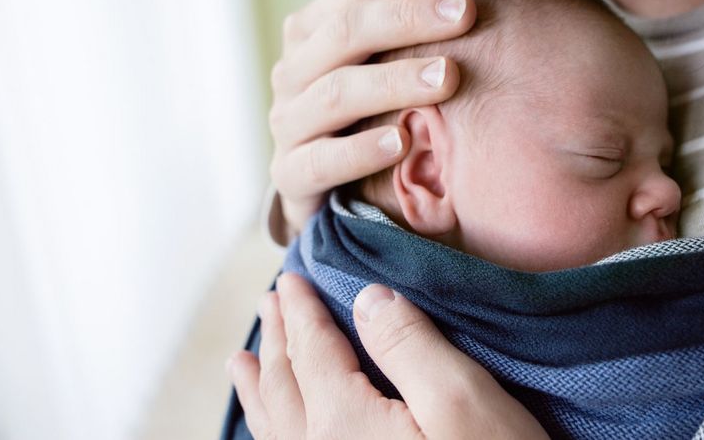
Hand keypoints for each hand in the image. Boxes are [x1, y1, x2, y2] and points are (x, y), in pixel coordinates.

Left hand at [227, 274, 547, 439]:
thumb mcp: (462, 399)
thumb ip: (409, 345)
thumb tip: (367, 299)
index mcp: (344, 425)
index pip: (312, 352)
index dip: (301, 311)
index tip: (289, 280)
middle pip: (286, 386)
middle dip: (278, 340)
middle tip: (270, 303)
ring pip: (275, 428)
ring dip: (260, 388)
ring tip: (241, 363)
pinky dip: (271, 429)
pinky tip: (276, 430)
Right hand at [267, 0, 474, 242]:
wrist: (334, 195)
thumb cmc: (370, 109)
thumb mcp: (386, 53)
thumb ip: (401, 1)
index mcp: (312, 31)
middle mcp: (292, 72)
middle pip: (346, 32)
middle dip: (409, 19)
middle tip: (467, 13)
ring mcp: (287, 125)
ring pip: (336, 94)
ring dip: (394, 82)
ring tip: (448, 77)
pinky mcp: (290, 178)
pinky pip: (321, 161)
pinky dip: (361, 151)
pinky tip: (403, 143)